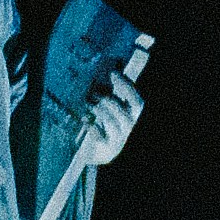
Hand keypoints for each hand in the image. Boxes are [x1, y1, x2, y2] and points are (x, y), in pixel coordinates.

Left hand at [71, 48, 151, 165]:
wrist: (99, 153)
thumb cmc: (105, 124)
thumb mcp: (112, 108)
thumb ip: (113, 92)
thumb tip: (111, 66)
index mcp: (133, 116)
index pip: (136, 101)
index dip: (126, 86)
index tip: (113, 73)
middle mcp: (128, 128)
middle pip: (123, 112)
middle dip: (108, 99)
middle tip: (95, 92)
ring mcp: (118, 139)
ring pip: (111, 121)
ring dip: (98, 109)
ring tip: (88, 103)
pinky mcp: (105, 148)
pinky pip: (99, 135)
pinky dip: (91, 125)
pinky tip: (84, 119)